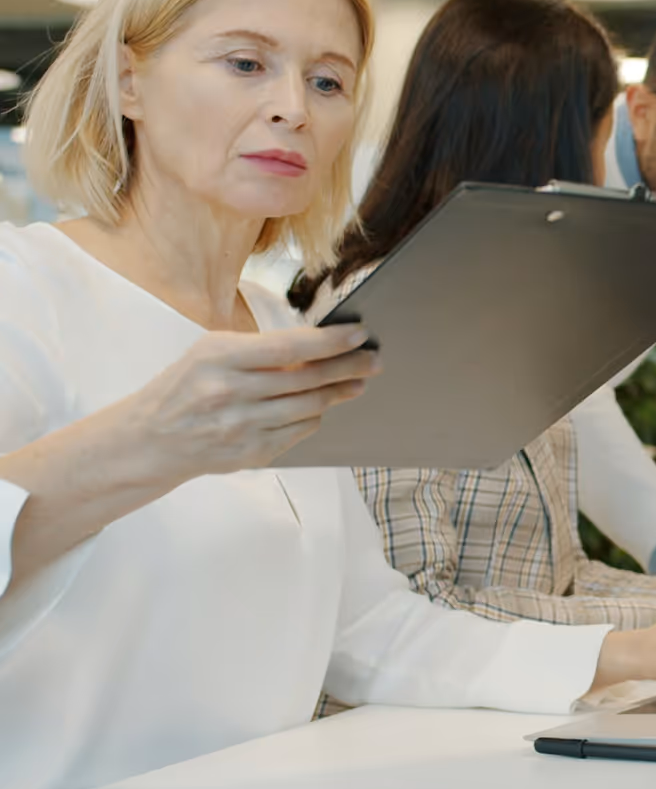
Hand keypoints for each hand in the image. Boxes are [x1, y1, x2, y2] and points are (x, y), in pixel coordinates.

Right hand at [126, 323, 379, 479]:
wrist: (149, 440)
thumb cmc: (185, 386)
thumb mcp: (211, 352)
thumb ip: (260, 350)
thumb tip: (318, 345)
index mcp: (219, 357)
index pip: (288, 347)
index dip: (329, 342)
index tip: (359, 335)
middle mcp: (230, 392)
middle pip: (307, 379)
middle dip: (348, 368)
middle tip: (373, 360)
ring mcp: (241, 427)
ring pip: (308, 407)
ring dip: (339, 394)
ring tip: (357, 382)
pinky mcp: (250, 453)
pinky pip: (298, 431)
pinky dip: (313, 417)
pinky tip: (321, 407)